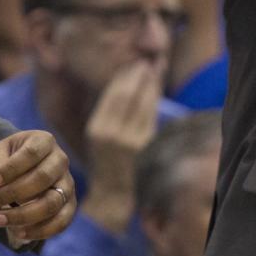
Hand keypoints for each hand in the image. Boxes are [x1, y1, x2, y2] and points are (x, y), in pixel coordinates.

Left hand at [0, 130, 74, 240]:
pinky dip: (41, 230)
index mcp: (45, 141)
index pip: (32, 153)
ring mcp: (68, 183)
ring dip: (24, 215)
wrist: (23, 167)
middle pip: (43, 178)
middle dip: (14, 192)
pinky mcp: (69, 204)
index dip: (12, 168)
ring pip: (53, 202)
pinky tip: (19, 233)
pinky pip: (63, 221)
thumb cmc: (9, 158)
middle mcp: (61, 161)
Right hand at [81, 60, 160, 233]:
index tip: (135, 63)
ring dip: (151, 84)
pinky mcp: (146, 146)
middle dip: (140, 76)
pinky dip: (156, 100)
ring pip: (144, 104)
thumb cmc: (107, 162)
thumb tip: (128, 82)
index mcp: (97, 128)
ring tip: (155, 69)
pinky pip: (152, 117)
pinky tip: (157, 90)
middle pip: (130, 95)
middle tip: (148, 61)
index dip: (126, 76)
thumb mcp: (100, 136)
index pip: (114, 95)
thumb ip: (111, 113)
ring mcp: (131, 140)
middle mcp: (112, 132)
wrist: (114, 195)